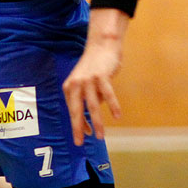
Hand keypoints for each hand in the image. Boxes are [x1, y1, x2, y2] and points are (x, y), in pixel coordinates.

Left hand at [62, 8, 128, 145]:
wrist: (102, 45)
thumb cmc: (95, 67)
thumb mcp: (86, 84)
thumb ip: (88, 99)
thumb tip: (93, 120)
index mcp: (70, 86)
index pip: (72, 110)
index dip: (77, 124)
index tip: (83, 136)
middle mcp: (76, 84)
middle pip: (76, 110)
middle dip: (78, 127)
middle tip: (79, 143)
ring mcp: (88, 80)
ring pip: (92, 105)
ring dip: (97, 122)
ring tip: (100, 136)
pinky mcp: (101, 76)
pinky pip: (108, 94)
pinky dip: (113, 105)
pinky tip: (117, 116)